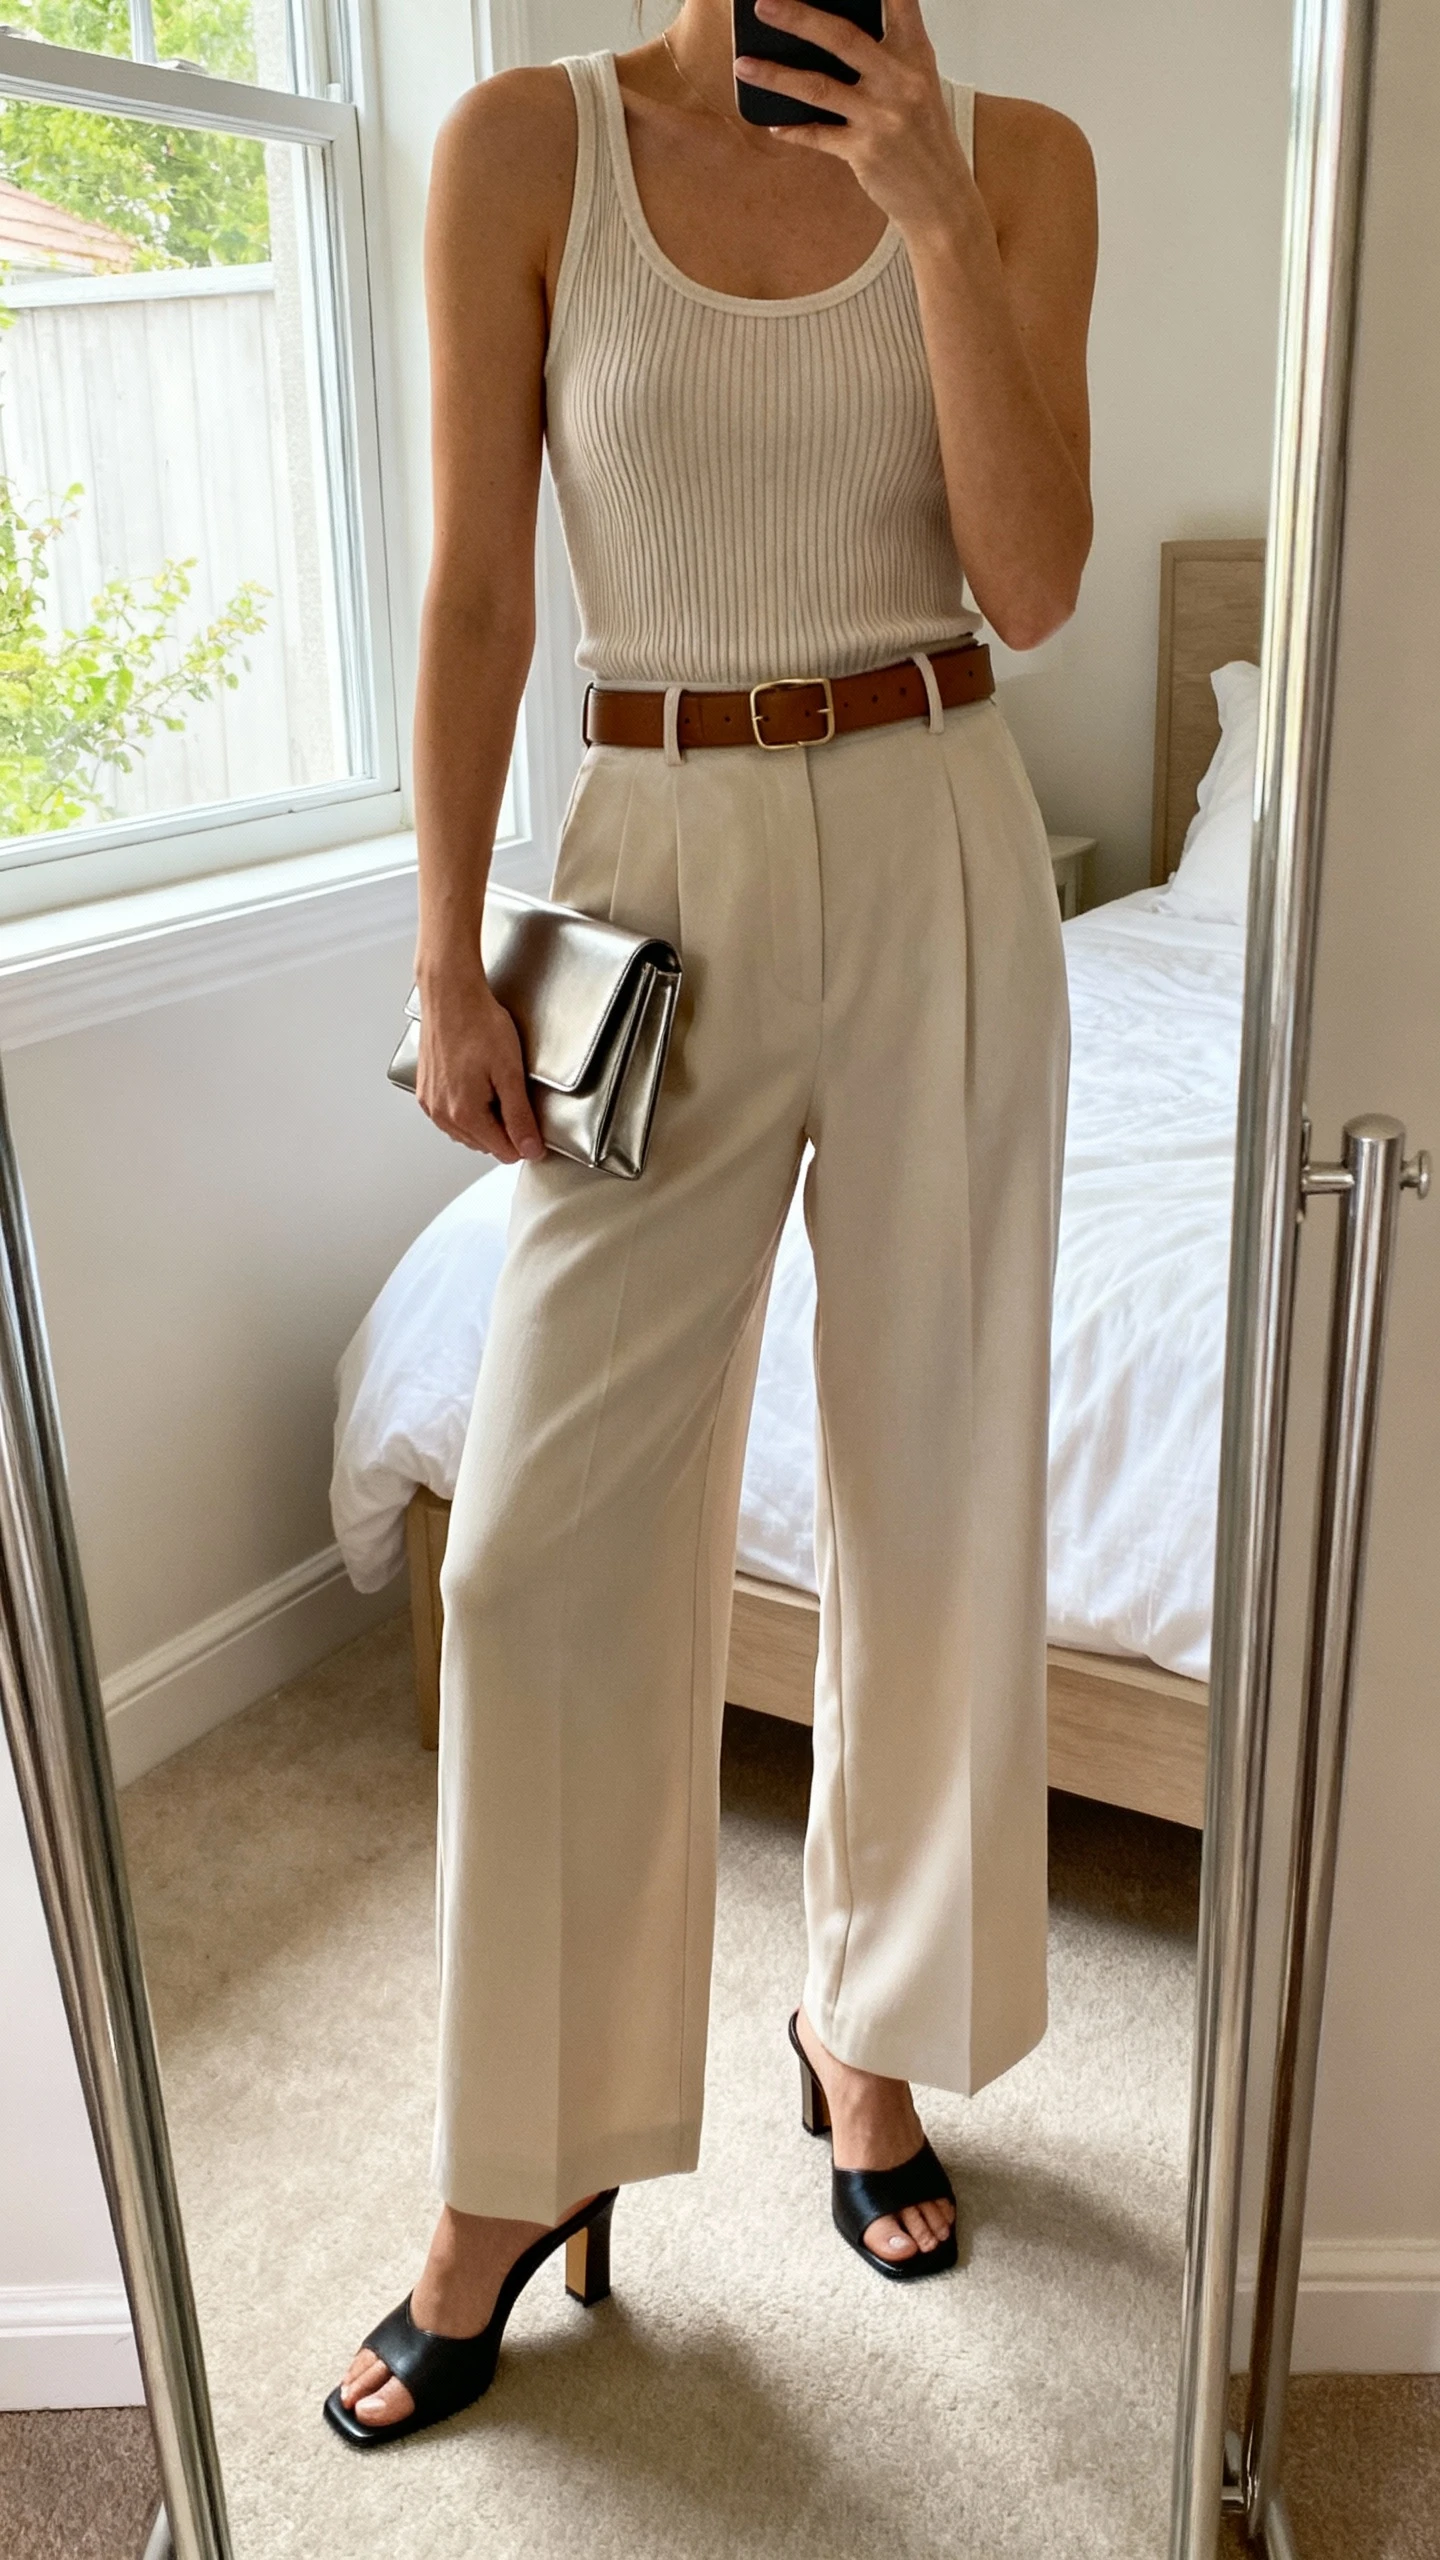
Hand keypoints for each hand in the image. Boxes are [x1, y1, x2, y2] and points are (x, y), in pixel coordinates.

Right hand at [414, 967, 545, 1163]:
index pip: (504, 1152)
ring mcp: (431, 1103)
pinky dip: (466, 1108)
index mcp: (465, 1115)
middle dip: (503, 1127)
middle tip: (512, 1091)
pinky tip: (475, 1082)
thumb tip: (530, 1149)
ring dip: (484, 1118)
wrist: (450, 995)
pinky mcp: (425, 1091)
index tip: (530, 1115)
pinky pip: (450, 1116)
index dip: (524, 1138)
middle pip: (485, 1144)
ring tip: (493, 1083)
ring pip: (467, 1132)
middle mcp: (442, 1115)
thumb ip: (520, 1116)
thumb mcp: (510, 1073)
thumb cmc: (479, 1025)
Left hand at [736, 0, 971, 239]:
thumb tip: (831, 36)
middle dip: (799, 18)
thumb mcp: (920, 86)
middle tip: (764, 5)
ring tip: (744, 64)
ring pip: (818, 87)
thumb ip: (887, 57)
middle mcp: (899, 81)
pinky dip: (793, 129)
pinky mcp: (864, 152)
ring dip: (776, 75)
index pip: (899, 3)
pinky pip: (817, 135)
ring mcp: (881, 117)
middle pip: (843, 38)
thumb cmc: (926, 139)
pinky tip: (775, 123)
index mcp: (916, 56)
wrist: (942, 199)